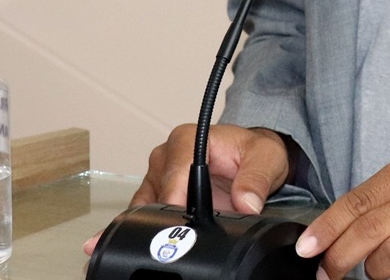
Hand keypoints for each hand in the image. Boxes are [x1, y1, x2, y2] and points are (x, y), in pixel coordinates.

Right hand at [82, 124, 290, 254]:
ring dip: (146, 226)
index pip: (173, 172)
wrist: (250, 159)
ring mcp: (158, 177)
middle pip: (156, 193)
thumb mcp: (265, 158)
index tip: (182, 221)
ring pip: (144, 207)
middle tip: (169, 243)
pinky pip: (143, 215)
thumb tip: (246, 202)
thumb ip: (256, 179)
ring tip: (140, 248)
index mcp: (188, 140)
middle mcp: (167, 157)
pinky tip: (124, 245)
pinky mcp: (157, 195)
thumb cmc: (253, 151)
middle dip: (163, 218)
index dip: (176, 198)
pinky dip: (139, 230)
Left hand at [294, 157, 389, 279]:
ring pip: (389, 256)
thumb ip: (382, 201)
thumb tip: (335, 231)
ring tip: (376, 274)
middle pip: (367, 230)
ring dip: (373, 273)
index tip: (306, 249)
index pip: (356, 201)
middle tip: (326, 274)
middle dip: (339, 258)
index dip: (326, 228)